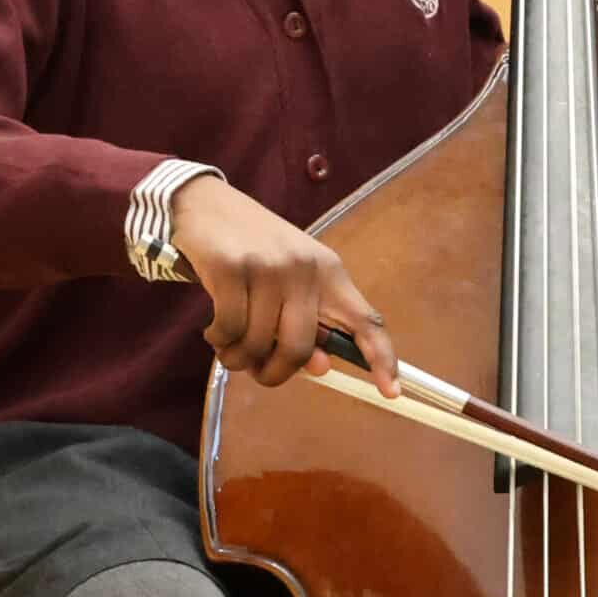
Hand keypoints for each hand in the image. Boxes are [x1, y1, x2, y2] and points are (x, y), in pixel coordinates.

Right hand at [170, 176, 400, 397]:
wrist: (205, 204)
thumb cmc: (252, 247)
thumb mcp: (289, 279)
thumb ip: (306, 321)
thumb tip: (320, 368)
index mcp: (328, 271)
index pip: (365, 319)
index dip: (381, 356)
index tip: (391, 392)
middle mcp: (303, 267)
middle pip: (299, 347)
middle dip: (274, 373)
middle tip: (257, 372)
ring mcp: (267, 267)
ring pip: (258, 343)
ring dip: (238, 358)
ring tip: (228, 347)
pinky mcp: (230, 268)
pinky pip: (228, 330)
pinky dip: (219, 341)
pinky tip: (213, 331)